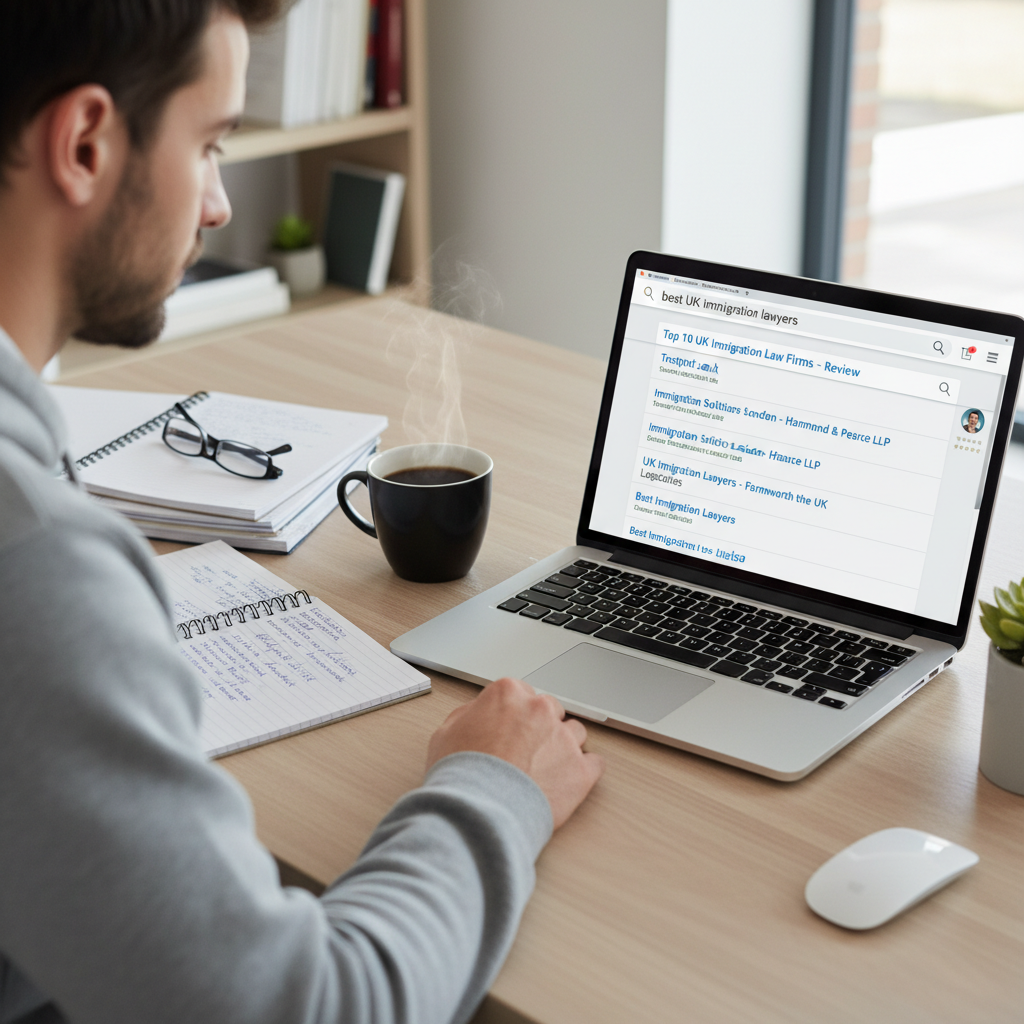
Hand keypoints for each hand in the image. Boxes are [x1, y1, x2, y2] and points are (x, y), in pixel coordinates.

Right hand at [426, 677, 603, 828]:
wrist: (477, 812)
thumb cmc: (459, 776)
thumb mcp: (445, 734)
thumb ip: (467, 716)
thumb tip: (477, 714)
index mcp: (509, 694)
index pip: (521, 694)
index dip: (514, 714)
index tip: (511, 729)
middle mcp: (540, 710)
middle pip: (551, 710)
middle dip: (541, 728)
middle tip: (526, 751)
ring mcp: (564, 739)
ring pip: (575, 733)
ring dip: (564, 747)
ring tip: (546, 770)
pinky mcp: (581, 770)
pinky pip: (595, 763)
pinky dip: (583, 772)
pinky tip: (568, 781)